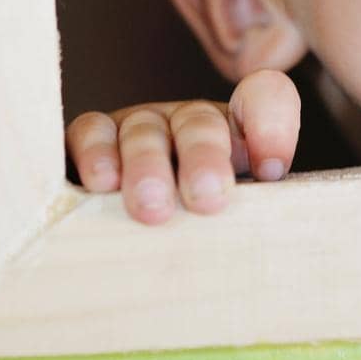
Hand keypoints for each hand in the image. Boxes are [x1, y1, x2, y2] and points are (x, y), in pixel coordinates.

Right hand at [65, 68, 300, 224]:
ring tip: (152, 206)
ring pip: (145, 129)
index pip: (264, 99)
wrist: (115, 260)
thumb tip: (266, 204)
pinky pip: (91, 130)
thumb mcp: (234, 226)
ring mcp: (137, 127)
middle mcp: (186, 125)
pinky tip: (102, 182)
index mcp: (234, 138)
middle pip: (200, 121)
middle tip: (208, 198)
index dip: (272, 123)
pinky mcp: (88, 139)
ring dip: (148, 164)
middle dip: (205, 156)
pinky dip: (97, 152)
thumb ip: (255, 213)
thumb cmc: (192, 242)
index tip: (271, 171)